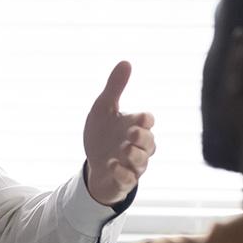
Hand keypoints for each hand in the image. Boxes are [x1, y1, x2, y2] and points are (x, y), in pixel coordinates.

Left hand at [83, 61, 155, 205]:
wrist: (93, 163)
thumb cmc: (103, 134)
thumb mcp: (104, 108)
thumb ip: (115, 87)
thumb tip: (126, 61)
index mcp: (135, 126)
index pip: (148, 122)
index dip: (146, 120)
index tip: (141, 117)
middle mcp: (138, 146)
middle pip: (150, 143)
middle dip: (142, 138)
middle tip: (131, 133)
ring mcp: (132, 165)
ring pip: (142, 162)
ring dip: (134, 155)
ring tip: (123, 149)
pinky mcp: (123, 180)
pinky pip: (129, 179)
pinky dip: (122, 173)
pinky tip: (111, 164)